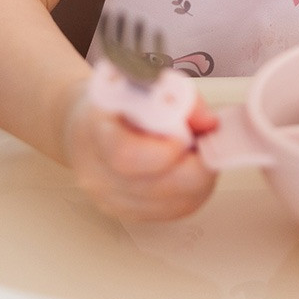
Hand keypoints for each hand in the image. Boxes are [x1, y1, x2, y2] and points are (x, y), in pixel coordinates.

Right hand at [64, 84, 218, 219]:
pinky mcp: (126, 213)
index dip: (164, 150)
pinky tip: (193, 171)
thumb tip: (209, 123)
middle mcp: (98, 173)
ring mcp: (110, 199)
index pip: (126, 154)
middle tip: (210, 147)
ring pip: (169, 204)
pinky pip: (170, 211)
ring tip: (201, 154)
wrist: (88, 129)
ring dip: (198, 180)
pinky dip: (192, 192)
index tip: (187, 137)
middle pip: (153, 186)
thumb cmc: (117, 105)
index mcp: (95, 132)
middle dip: (194, 168)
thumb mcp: (143, 85)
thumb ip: (179, 99)